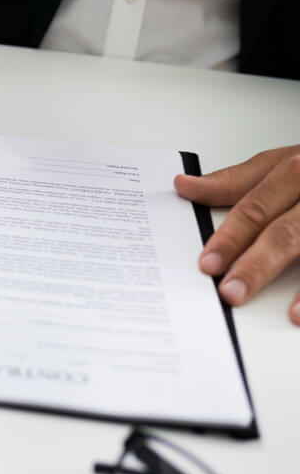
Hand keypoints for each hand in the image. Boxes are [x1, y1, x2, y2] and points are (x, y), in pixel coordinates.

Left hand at [174, 145, 299, 325]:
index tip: (208, 263)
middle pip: (286, 231)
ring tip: (288, 311)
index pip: (255, 207)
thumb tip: (185, 186)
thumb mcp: (282, 162)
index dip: (231, 236)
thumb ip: (236, 180)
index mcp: (294, 169)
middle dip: (257, 263)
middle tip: (231, 290)